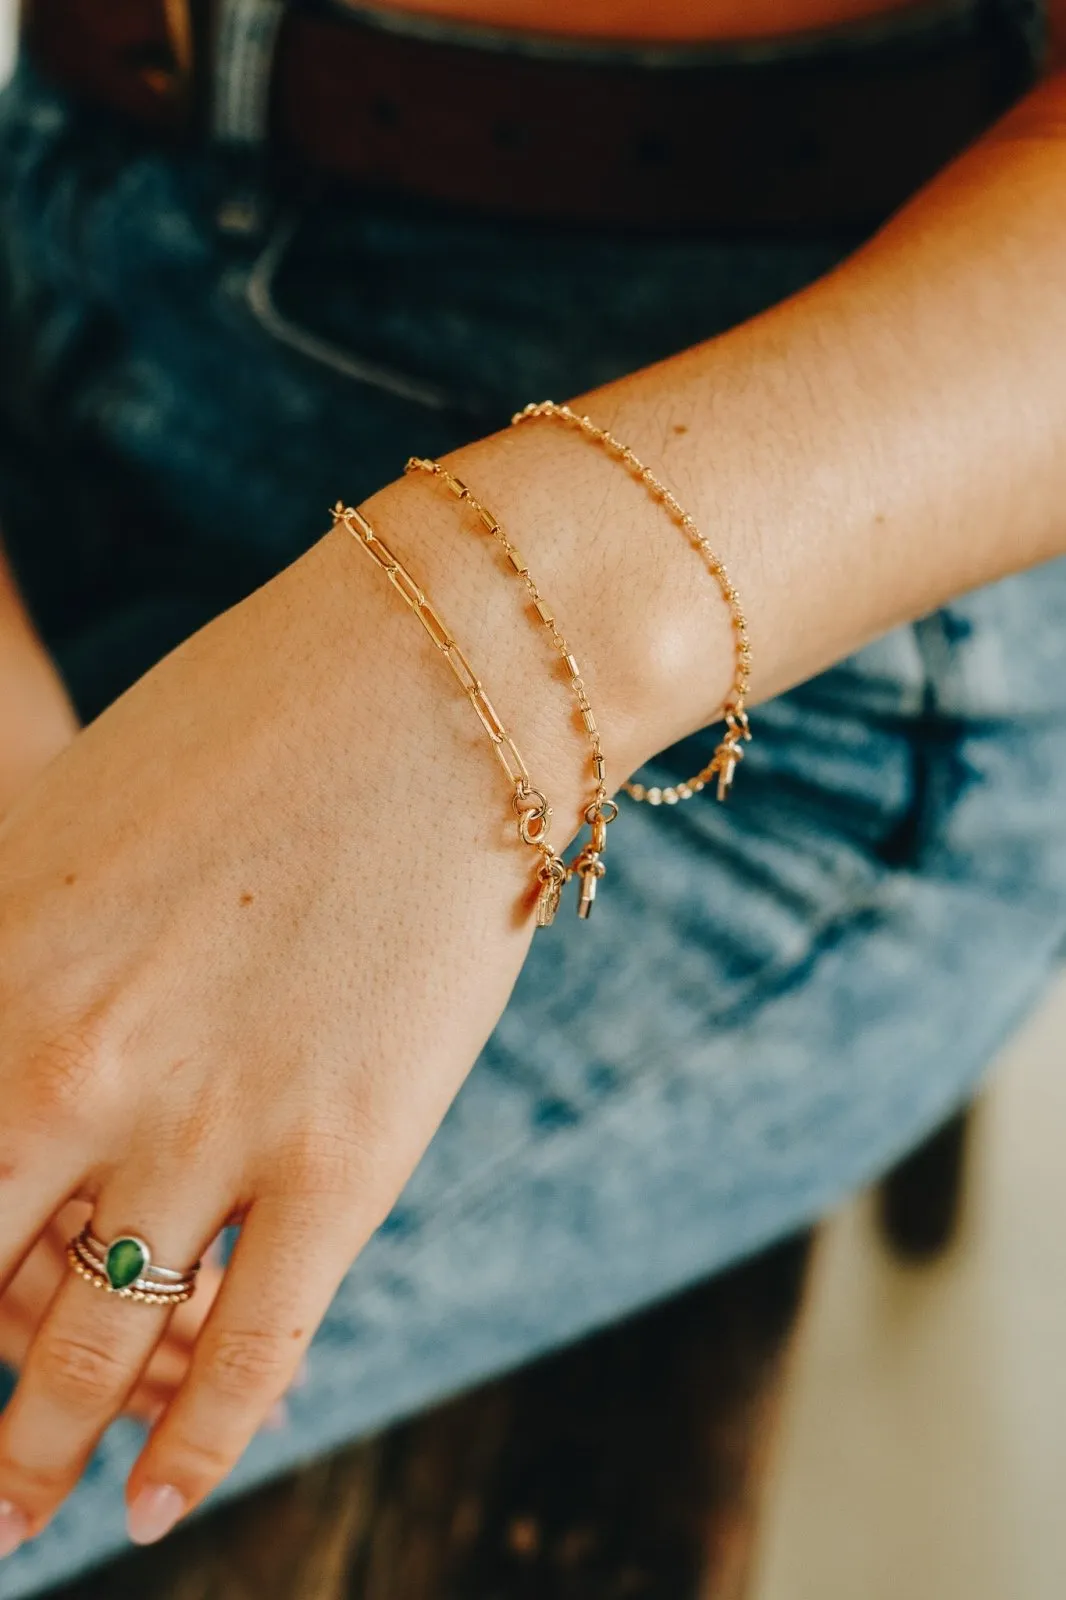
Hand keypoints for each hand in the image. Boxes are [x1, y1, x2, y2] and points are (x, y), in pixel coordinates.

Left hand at [0, 499, 595, 1552]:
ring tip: (14, 1520)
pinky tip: (156, 1510)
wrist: (444, 678)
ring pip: (89, 1349)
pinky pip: (251, 1354)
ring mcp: (210, 1125)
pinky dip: (196, 1452)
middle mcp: (69, 1069)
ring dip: (33, 1459)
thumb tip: (1, 1070)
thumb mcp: (72, 824)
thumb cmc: (257, 721)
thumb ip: (8, 958)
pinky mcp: (344, 1160)